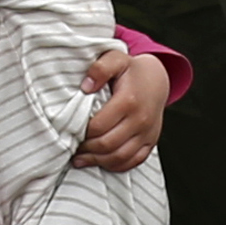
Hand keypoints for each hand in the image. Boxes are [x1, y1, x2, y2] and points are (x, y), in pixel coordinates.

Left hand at [74, 50, 167, 171]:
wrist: (157, 79)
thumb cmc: (131, 70)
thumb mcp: (116, 59)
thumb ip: (100, 68)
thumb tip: (85, 87)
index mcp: (128, 101)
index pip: (98, 126)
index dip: (81, 132)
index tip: (69, 131)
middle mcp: (140, 120)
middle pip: (108, 145)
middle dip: (86, 149)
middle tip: (71, 147)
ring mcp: (147, 133)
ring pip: (120, 157)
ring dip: (98, 161)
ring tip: (81, 158)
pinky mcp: (150, 142)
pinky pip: (133, 161)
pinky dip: (115, 165)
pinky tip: (101, 162)